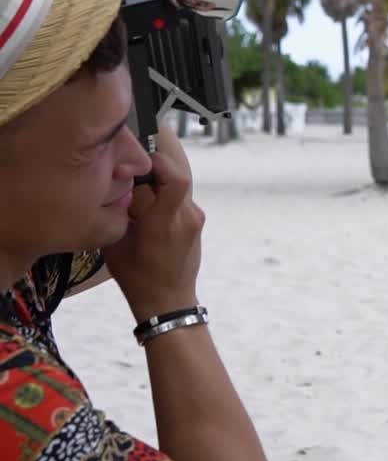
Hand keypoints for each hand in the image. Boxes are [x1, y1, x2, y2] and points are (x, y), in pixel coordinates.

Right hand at [104, 149, 204, 321]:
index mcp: (164, 223)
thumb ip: (118, 211)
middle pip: (179, 174)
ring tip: (139, 191)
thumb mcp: (116, 244)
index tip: (138, 162)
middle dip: (157, 166)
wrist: (168, 299)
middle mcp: (186, 217)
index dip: (159, 162)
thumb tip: (118, 182)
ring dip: (160, 180)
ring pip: (180, 184)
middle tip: (135, 170)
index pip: (176, 178)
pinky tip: (150, 207)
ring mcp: (196, 219)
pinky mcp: (197, 221)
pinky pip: (182, 196)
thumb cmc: (137, 276)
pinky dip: (166, 193)